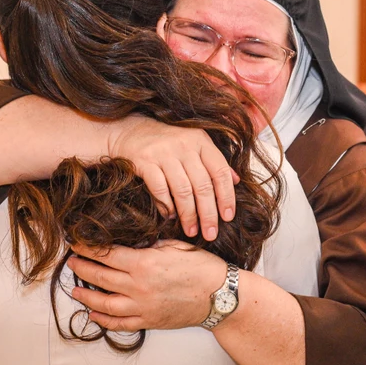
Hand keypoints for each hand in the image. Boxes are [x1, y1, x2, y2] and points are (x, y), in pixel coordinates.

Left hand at [66, 240, 226, 331]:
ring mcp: (143, 307)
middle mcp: (139, 287)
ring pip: (105, 304)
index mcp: (145, 264)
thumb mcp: (175, 246)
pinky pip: (121, 324)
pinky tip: (94, 315)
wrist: (221, 295)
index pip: (107, 254)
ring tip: (75, 290)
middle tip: (71, 263)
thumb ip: (150, 245)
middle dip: (82, 269)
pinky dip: (104, 321)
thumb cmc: (201, 267)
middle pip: (101, 277)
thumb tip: (131, 242)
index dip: (88, 248)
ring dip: (86, 297)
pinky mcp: (149, 321)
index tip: (76, 243)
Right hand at [107, 116, 237, 241]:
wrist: (130, 131)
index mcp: (200, 141)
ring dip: (188, 215)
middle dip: (208, 213)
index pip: (220, 172)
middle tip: (211, 233)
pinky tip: (170, 216)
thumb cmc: (167, 141)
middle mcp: (184, 145)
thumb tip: (236, 180)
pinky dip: (167, 206)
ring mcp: (164, 153)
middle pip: (202, 185)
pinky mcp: (145, 161)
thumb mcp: (194, 144)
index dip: (226, 196)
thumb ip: (214, 161)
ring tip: (191, 231)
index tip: (228, 217)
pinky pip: (160, 189)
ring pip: (182, 190)